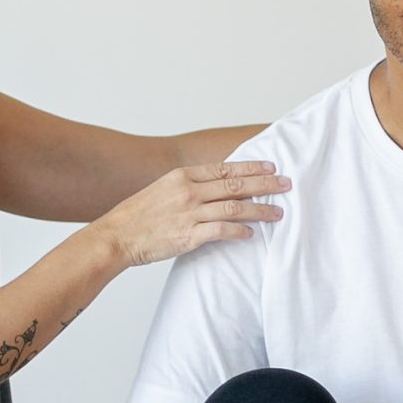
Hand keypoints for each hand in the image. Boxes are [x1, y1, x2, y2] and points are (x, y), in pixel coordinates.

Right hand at [98, 160, 289, 269]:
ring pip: (235, 207)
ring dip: (260, 209)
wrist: (116, 236)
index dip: (251, 167)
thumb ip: (187, 187)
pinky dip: (240, 231)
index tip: (270, 166)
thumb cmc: (137, 215)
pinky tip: (251, 233)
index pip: (225, 168)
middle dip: (265, 184)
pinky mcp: (189, 236)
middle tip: (286, 184)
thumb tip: (213, 189)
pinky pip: (222, 230)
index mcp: (182, 176)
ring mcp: (190, 213)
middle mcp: (189, 191)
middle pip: (236, 184)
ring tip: (278, 213)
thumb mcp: (162, 190)